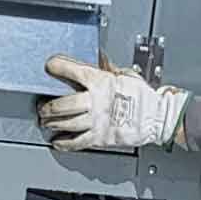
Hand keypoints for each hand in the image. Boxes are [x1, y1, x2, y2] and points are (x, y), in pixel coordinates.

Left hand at [39, 53, 187, 154]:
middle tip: (43, 106)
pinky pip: (77, 142)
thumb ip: (108, 68)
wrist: (157, 118)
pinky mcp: (100, 137)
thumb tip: (99, 56)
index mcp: (101, 83)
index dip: (59, 67)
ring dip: (52, 123)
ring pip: (66, 123)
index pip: (74, 71)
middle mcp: (96, 102)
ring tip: (46, 121)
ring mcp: (96, 121)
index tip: (49, 66)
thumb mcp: (125, 75)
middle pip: (63, 104)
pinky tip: (57, 141)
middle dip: (48, 106)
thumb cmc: (144, 97)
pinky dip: (64, 143)